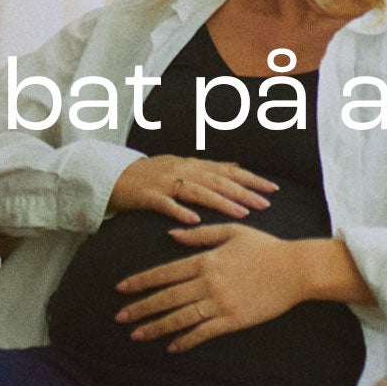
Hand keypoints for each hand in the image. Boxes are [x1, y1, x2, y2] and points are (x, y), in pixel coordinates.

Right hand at [107, 156, 276, 223]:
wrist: (113, 176)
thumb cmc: (151, 174)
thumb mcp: (182, 166)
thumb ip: (209, 168)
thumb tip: (238, 166)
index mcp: (192, 165)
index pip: (228, 171)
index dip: (251, 179)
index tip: (273, 189)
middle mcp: (182, 170)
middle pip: (218, 180)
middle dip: (243, 192)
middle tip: (266, 204)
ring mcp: (165, 182)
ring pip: (198, 191)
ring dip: (221, 202)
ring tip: (241, 213)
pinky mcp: (148, 195)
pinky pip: (166, 204)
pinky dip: (180, 211)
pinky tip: (195, 221)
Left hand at [113, 224, 307, 352]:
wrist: (296, 269)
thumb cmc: (266, 247)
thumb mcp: (232, 232)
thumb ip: (199, 234)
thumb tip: (171, 235)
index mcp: (205, 260)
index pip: (164, 273)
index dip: (141, 281)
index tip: (121, 289)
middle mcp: (208, 283)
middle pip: (167, 297)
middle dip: (140, 308)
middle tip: (119, 317)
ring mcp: (220, 303)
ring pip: (180, 318)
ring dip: (156, 327)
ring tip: (136, 334)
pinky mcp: (234, 320)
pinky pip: (204, 333)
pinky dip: (186, 341)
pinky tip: (172, 347)